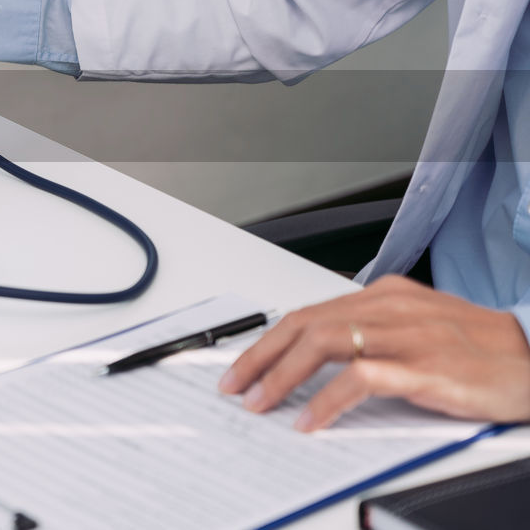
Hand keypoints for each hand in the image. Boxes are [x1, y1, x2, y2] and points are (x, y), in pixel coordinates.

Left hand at [219, 275, 529, 429]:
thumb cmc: (480, 349)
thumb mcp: (417, 328)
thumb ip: (372, 333)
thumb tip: (318, 353)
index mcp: (384, 295)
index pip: (308, 312)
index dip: (269, 340)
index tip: (242, 366)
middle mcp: (389, 307)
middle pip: (305, 323)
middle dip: (261, 356)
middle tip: (235, 386)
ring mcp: (406, 335)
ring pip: (323, 343)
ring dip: (282, 376)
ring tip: (261, 402)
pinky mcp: (425, 367)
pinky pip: (360, 377)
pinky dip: (327, 400)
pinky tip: (310, 420)